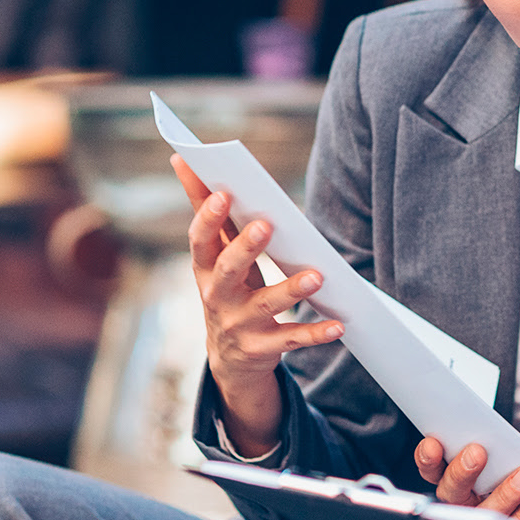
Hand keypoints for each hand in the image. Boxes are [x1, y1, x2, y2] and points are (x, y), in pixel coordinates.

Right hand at [173, 155, 343, 456]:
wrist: (230, 360)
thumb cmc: (226, 289)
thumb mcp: (214, 256)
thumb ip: (205, 211)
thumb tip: (181, 159)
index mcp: (206, 268)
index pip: (200, 240)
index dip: (207, 218)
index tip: (221, 192)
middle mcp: (217, 297)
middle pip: (229, 270)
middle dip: (246, 247)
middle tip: (266, 224)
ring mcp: (239, 325)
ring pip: (265, 305)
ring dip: (290, 290)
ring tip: (316, 276)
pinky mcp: (262, 349)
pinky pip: (291, 339)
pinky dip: (315, 334)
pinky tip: (339, 325)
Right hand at [417, 438, 519, 517]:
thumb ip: (511, 449)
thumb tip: (483, 438)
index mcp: (479, 473)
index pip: (439, 467)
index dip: (429, 458)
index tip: (436, 443)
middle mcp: (483, 499)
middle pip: (451, 494)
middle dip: (460, 473)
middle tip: (477, 453)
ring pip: (482, 515)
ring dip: (500, 493)